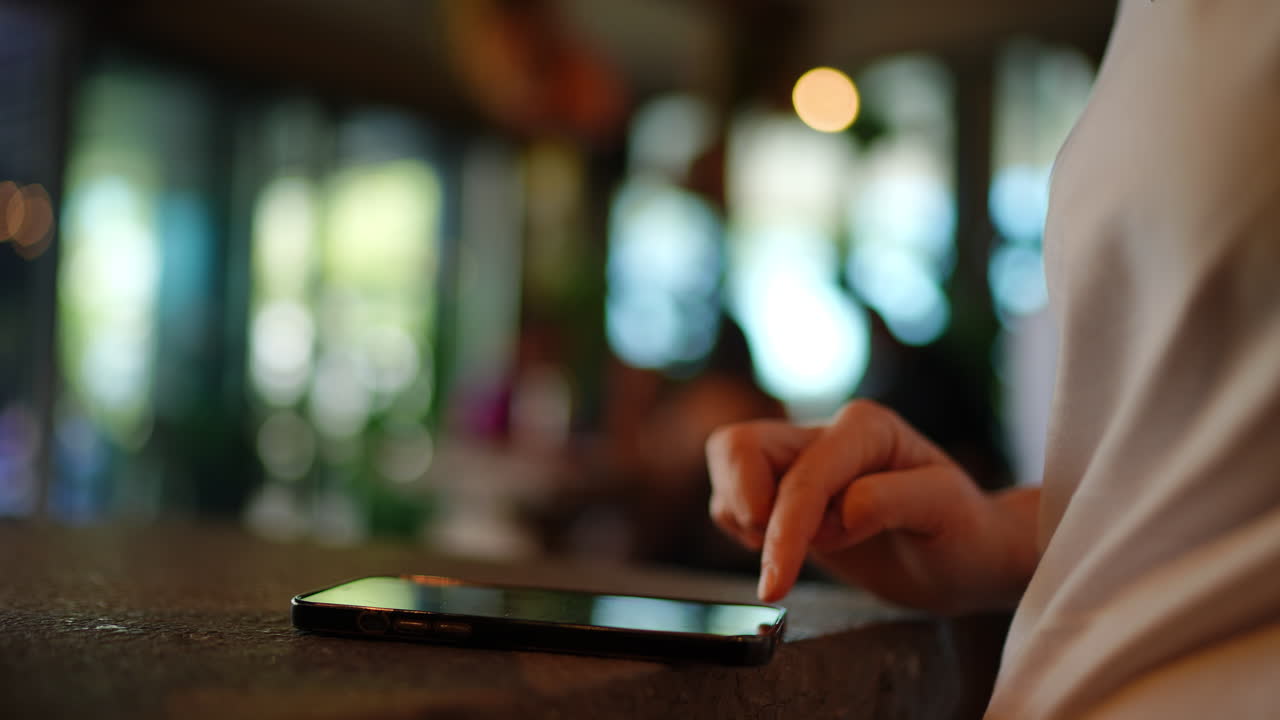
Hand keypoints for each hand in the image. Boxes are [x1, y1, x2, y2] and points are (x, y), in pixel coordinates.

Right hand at [706, 399, 1038, 612]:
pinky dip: (740, 526)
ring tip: (790, 555)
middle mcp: (827, 434)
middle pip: (740, 446)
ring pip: (728, 465)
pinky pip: (733, 497)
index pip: (803, 476)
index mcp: (865, 428)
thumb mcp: (946, 512)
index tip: (776, 584)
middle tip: (773, 563)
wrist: (963, 558)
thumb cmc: (963, 532)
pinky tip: (784, 550)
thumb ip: (892, 500)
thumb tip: (837, 512)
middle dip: (744, 505)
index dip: (784, 530)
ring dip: (743, 517)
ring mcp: (802, 460)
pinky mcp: (785, 491)